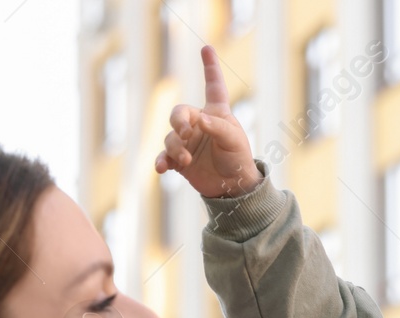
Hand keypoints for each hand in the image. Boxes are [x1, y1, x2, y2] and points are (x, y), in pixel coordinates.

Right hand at [154, 45, 259, 198]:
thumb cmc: (237, 158)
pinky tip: (162, 169)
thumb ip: (216, 126)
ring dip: (175, 148)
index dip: (210, 67)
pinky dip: (161, 161)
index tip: (207, 48)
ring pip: (170, 138)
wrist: (232, 187)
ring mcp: (187, 142)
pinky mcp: (179, 161)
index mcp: (216, 113)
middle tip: (185, 134)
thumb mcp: (233, 140)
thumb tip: (198, 119)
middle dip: (178, 122)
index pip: (213, 86)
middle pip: (179, 113)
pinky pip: (164, 156)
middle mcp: (199, 124)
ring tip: (186, 160)